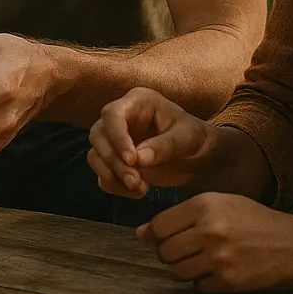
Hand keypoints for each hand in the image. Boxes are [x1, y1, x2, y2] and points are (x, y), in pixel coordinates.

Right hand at [88, 87, 214, 197]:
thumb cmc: (193, 138)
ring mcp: (113, 139)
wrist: (197, 157)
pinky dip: (115, 186)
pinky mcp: (113, 160)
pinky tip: (138, 192)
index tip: (132, 160)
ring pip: (95, 155)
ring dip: (112, 175)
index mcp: (136, 102)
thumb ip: (164, 146)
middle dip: (113, 161)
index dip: (117, 136)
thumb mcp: (186, 138)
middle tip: (135, 181)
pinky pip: (102, 173)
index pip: (112, 114)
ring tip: (140, 188)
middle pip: (98, 135)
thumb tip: (139, 160)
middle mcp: (120, 117)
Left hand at [139, 192, 292, 293]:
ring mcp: (220, 258)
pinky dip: (201, 281)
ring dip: (181, 268)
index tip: (160, 237)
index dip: (154, 234)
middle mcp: (209, 231)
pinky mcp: (230, 281)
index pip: (158, 226)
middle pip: (164, 251)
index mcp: (203, 206)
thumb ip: (178, 215)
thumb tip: (141, 233)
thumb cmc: (250, 218)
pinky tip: (215, 269)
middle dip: (167, 252)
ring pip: (177, 271)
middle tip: (182, 249)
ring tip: (197, 259)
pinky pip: (198, 286)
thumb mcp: (216, 203)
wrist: (292, 243)